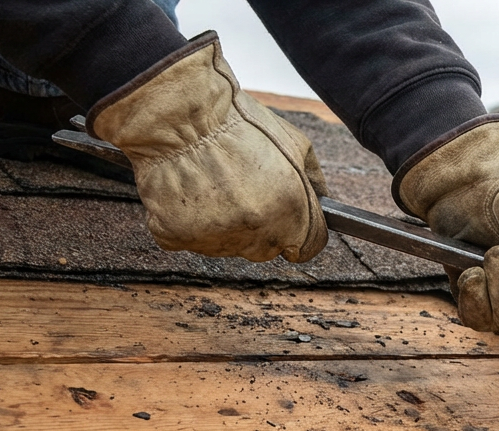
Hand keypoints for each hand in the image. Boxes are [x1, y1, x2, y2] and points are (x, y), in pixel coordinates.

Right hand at [89, 32, 328, 262]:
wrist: (178, 113)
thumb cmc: (237, 123)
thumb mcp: (296, 143)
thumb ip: (315, 182)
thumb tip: (323, 202)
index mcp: (291, 213)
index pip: (307, 247)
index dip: (300, 231)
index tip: (288, 218)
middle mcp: (256, 233)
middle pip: (267, 249)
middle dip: (261, 225)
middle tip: (242, 189)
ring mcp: (214, 238)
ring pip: (228, 246)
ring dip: (224, 224)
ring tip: (212, 183)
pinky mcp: (175, 236)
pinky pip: (188, 238)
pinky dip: (186, 221)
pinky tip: (187, 191)